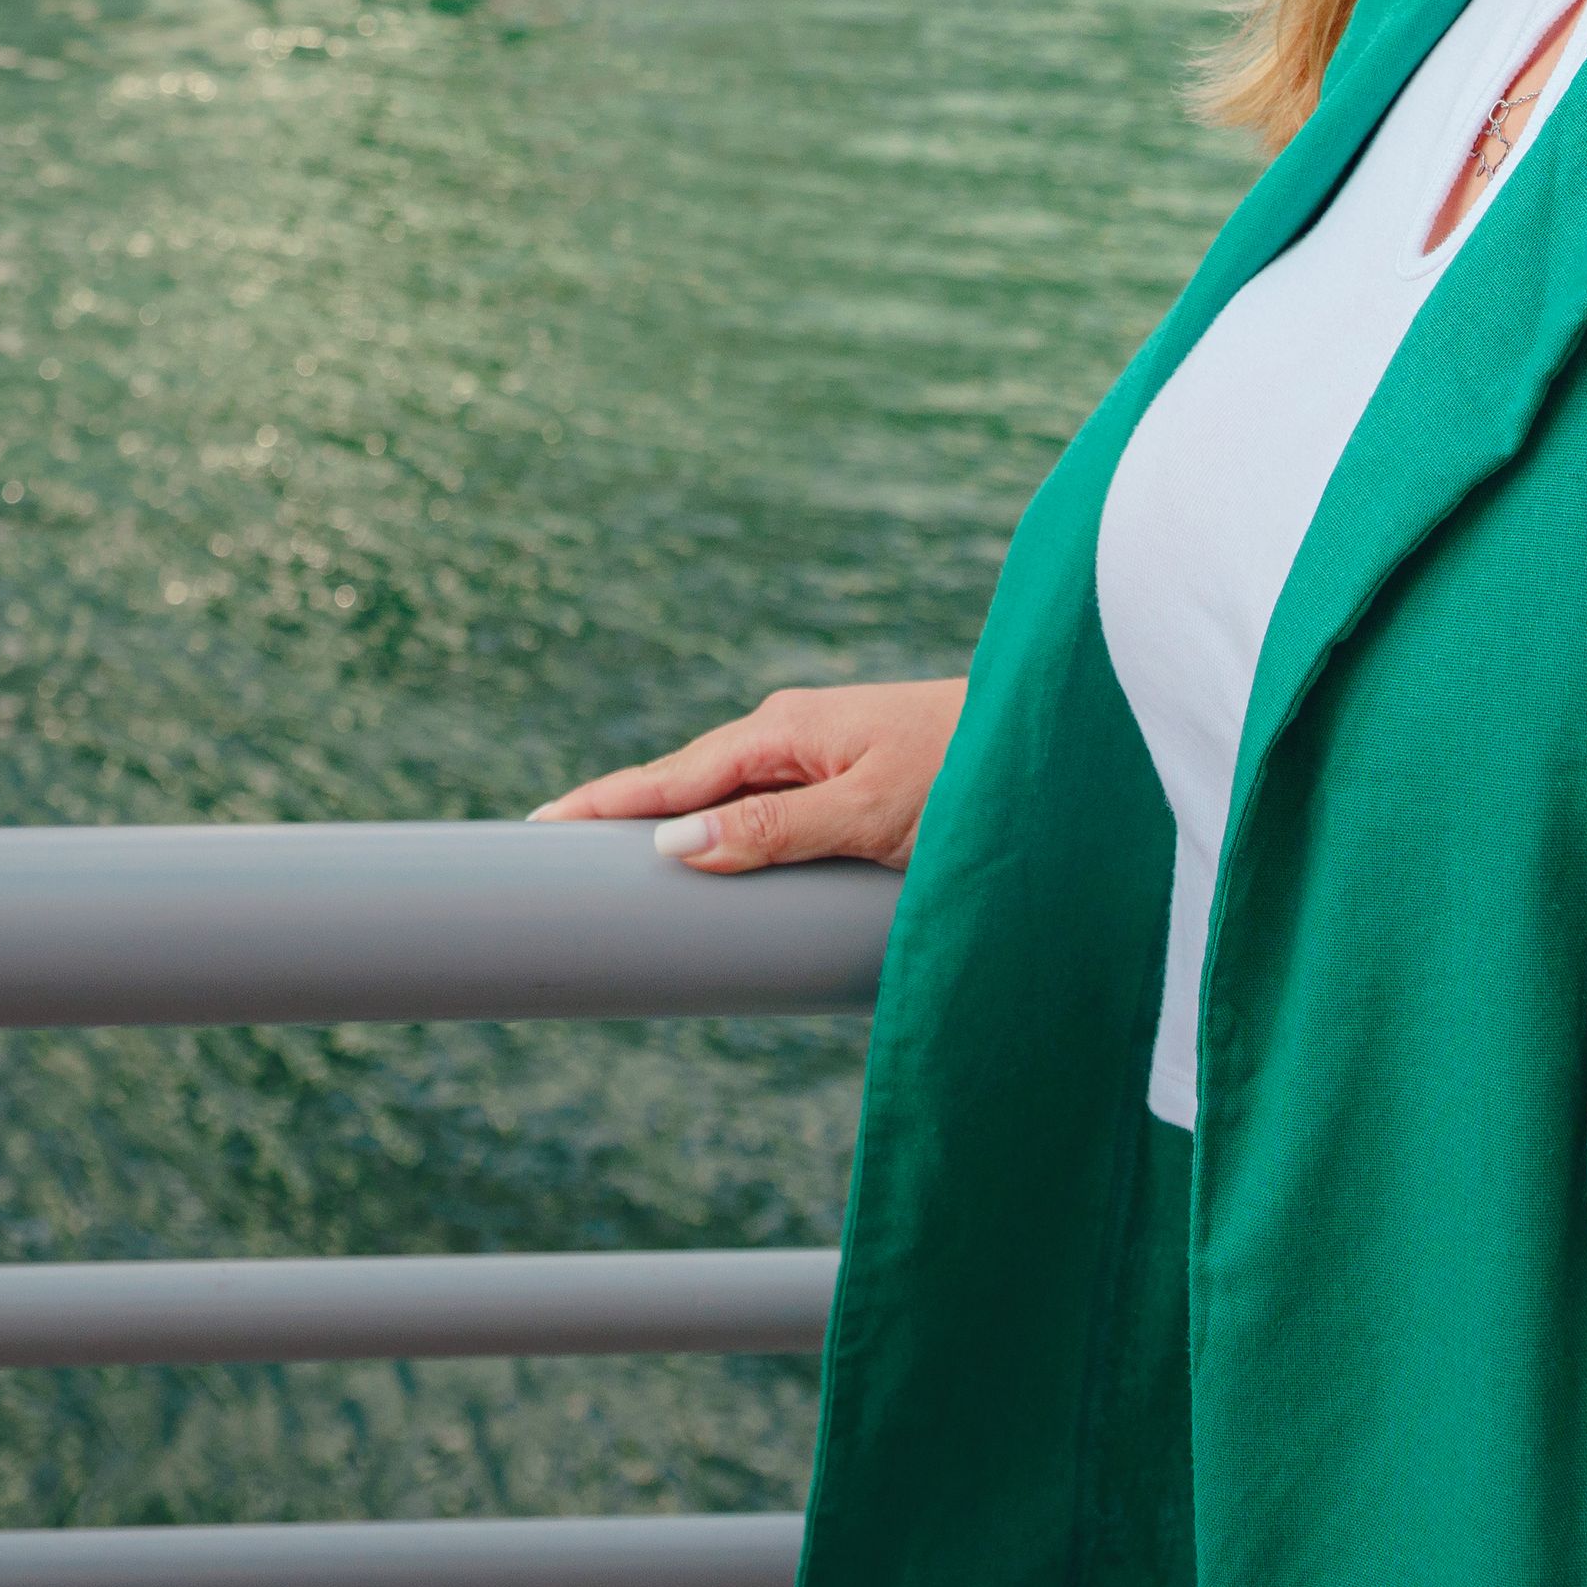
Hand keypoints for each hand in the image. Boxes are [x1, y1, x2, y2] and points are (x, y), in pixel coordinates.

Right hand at [530, 680, 966, 872]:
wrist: (1050, 744)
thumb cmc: (969, 775)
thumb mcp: (870, 814)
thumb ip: (776, 830)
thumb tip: (675, 840)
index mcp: (784, 731)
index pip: (671, 776)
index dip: (604, 805)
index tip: (536, 828)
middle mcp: (790, 732)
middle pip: (685, 780)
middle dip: (619, 811)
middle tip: (545, 849)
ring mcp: (817, 748)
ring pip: (722, 790)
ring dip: (667, 817)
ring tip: (604, 855)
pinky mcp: (844, 770)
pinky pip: (759, 800)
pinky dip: (716, 820)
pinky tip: (701, 843)